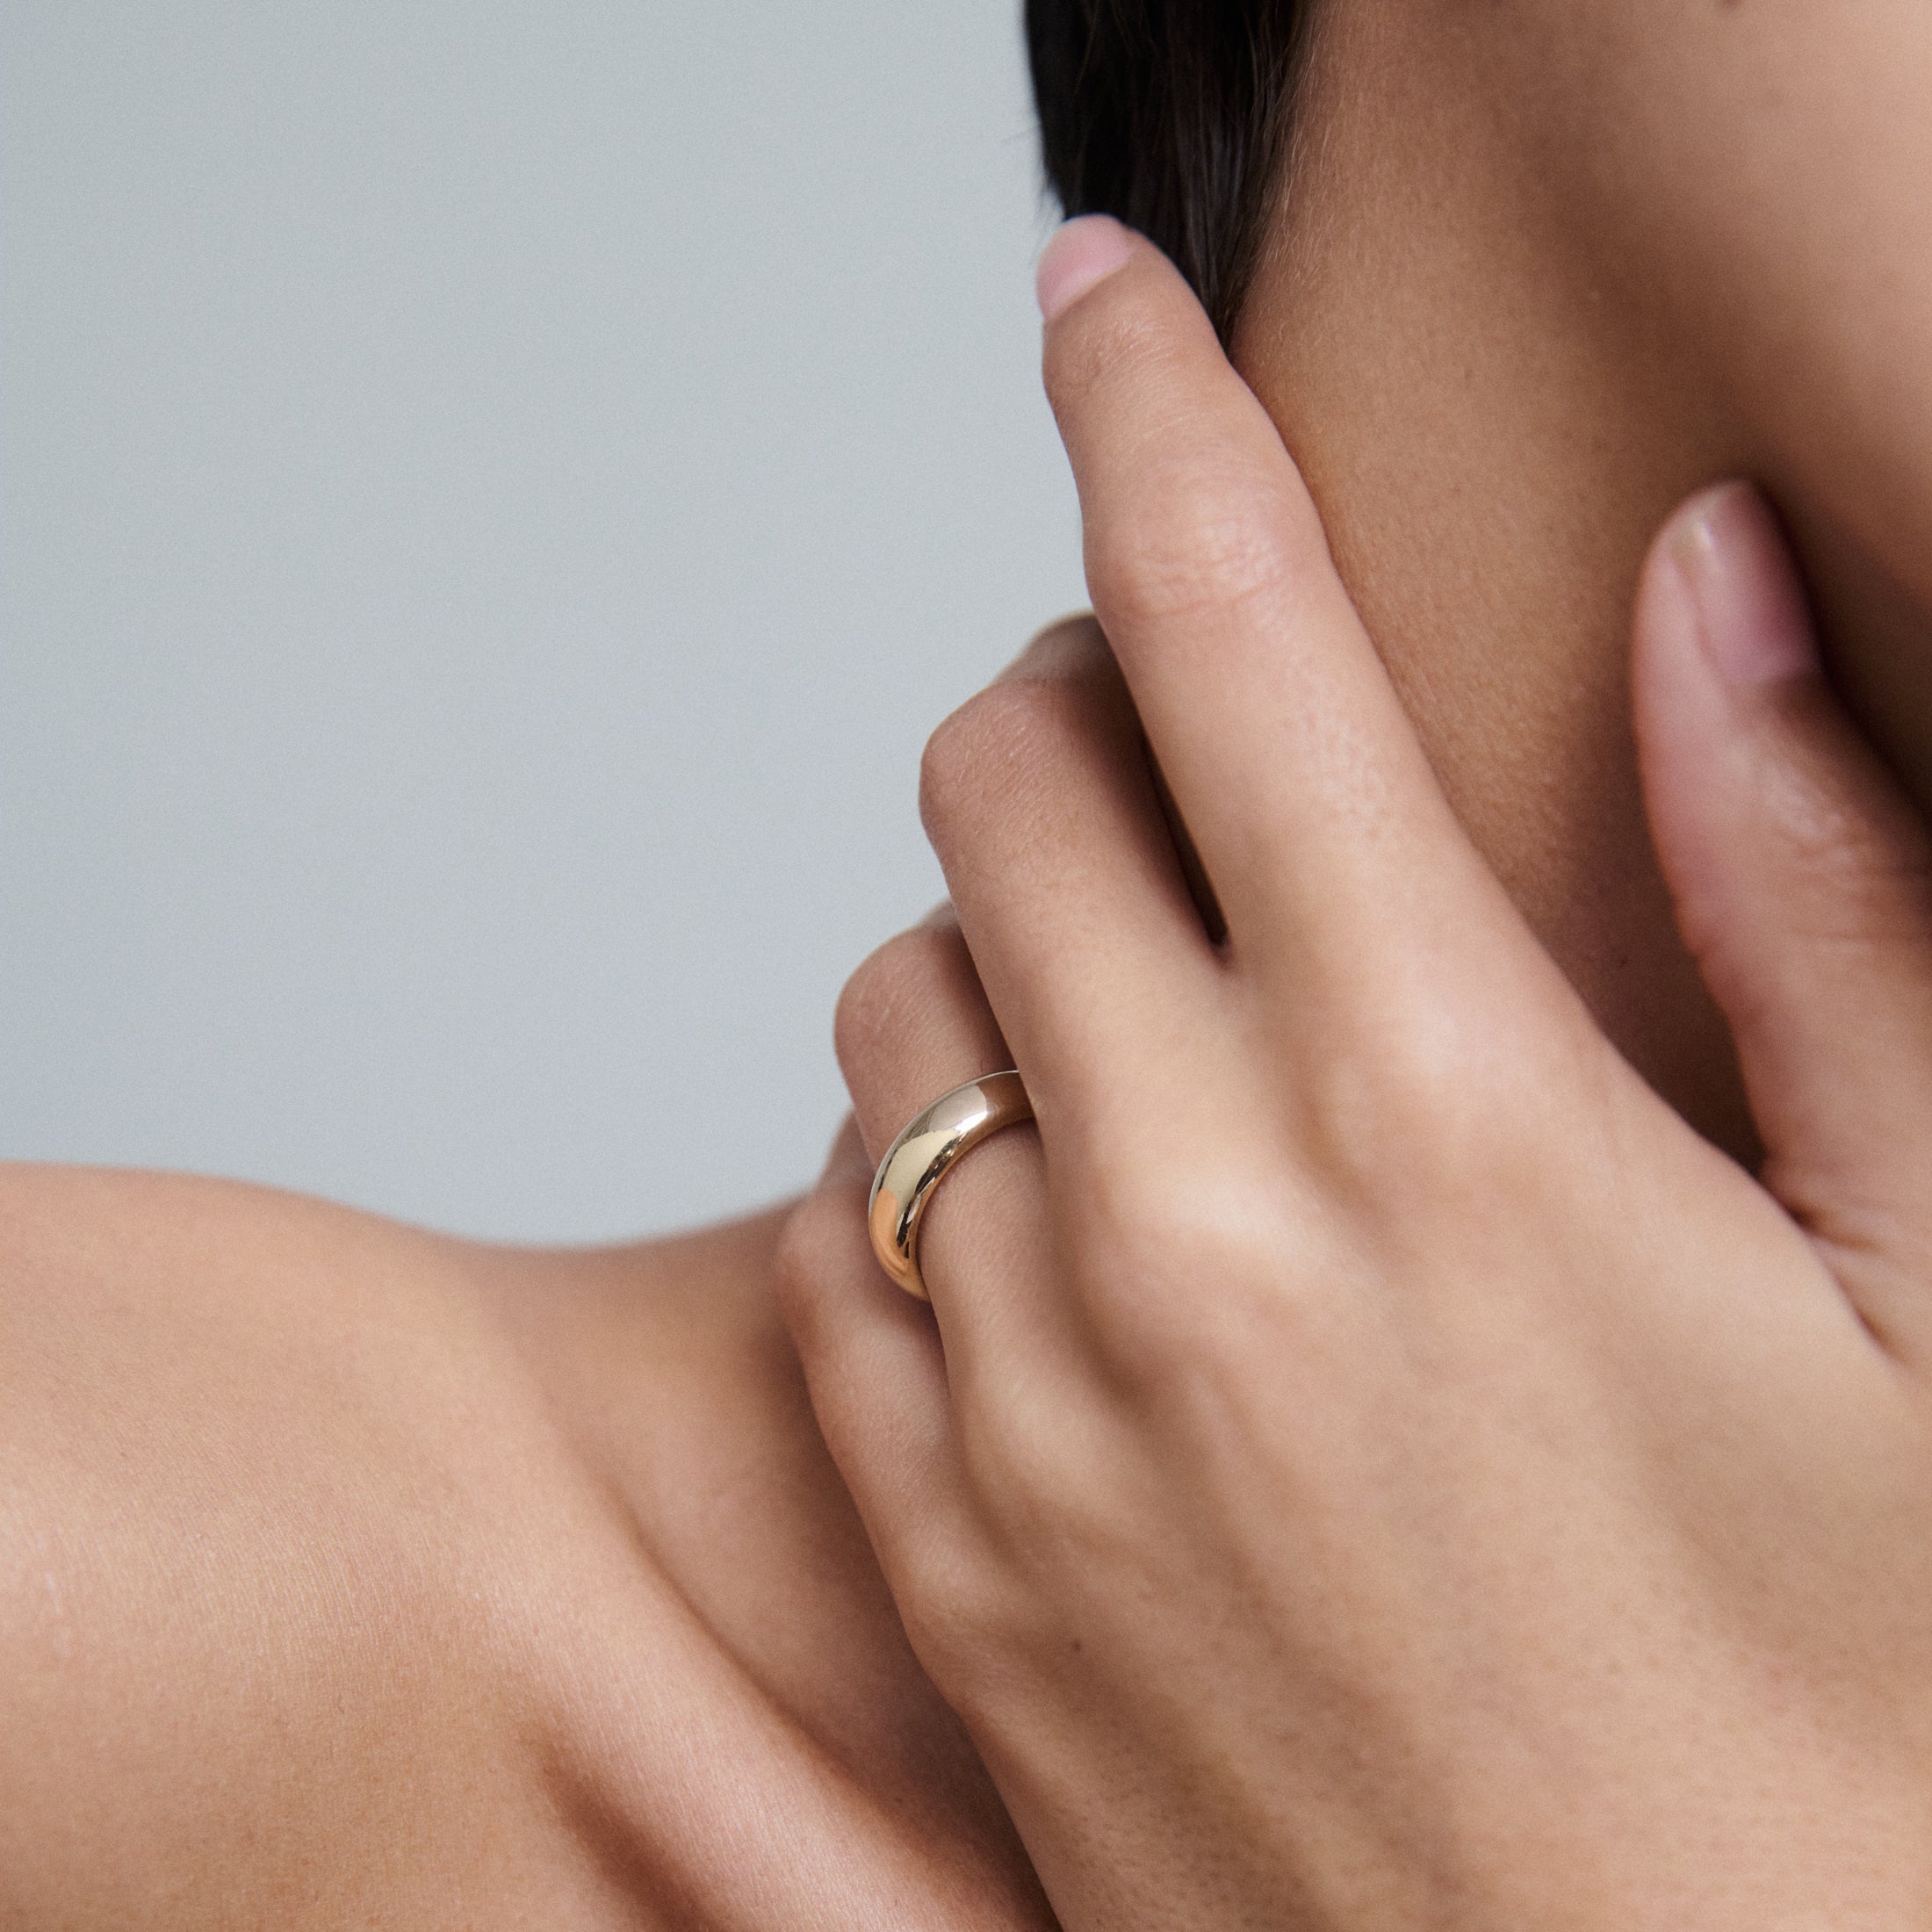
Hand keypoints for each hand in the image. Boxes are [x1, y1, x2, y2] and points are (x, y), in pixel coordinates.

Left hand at [779, 219, 1931, 1928]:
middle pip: (1003, 779)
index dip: (1156, 403)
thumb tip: (1709, 587)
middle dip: (1079, 701)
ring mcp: (1030, 1404)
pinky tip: (1070, 1217)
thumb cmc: (1864, 1737)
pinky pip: (842, 1236)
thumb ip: (1815, 905)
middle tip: (1195, 755)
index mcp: (1447, 1111)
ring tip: (1152, 1009)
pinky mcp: (953, 1558)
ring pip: (892, 1001)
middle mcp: (1188, 1228)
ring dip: (999, 940)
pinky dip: (929, 1159)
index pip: (1235, 623)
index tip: (1090, 292)